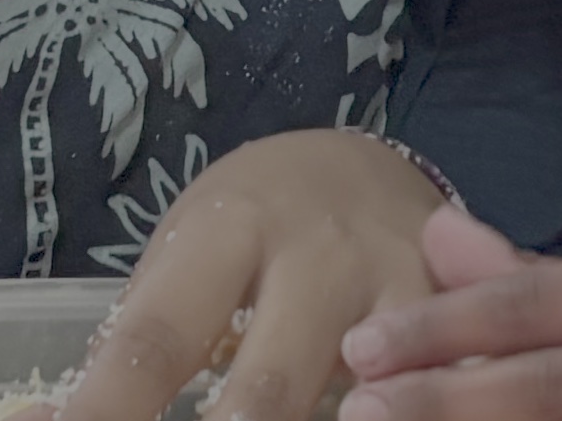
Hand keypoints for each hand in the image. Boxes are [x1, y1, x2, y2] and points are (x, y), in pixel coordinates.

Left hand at [63, 128, 446, 420]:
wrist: (370, 167)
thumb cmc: (254, 222)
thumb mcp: (192, 245)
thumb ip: (145, 334)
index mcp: (230, 227)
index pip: (155, 337)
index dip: (105, 411)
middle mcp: (319, 256)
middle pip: (264, 397)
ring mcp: (398, 294)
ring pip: (362, 412)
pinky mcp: (456, 325)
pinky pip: (425, 397)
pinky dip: (390, 414)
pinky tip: (367, 417)